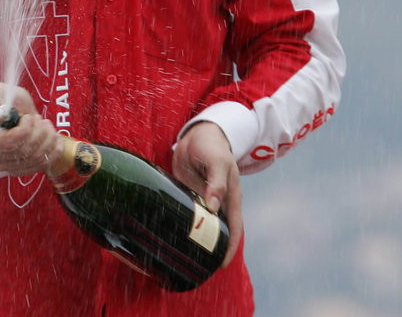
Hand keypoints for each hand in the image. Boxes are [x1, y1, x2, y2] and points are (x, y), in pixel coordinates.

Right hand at [0, 83, 61, 175]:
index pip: (7, 142)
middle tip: (40, 118)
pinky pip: (42, 164)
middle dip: (39, 133)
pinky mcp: (21, 169)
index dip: (24, 131)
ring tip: (46, 125)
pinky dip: (54, 151)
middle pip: (24, 152)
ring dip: (48, 140)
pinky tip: (54, 137)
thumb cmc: (2, 100)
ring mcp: (6, 165)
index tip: (29, 117)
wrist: (9, 110)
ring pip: (35, 158)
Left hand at [172, 122, 242, 267]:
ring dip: (194, 239)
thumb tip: (214, 205)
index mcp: (230, 199)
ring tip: (182, 258)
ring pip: (200, 225)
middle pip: (216, 232)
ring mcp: (202, 200)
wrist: (199, 133)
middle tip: (197, 268)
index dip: (228, 248)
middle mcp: (217, 204)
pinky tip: (169, 234)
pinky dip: (180, 225)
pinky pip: (185, 213)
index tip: (220, 265)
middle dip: (210, 249)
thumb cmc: (213, 147)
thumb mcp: (218, 162)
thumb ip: (217, 183)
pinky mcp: (187, 194)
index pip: (233, 229)